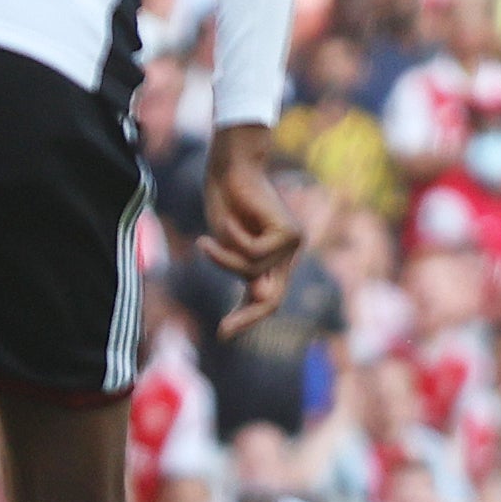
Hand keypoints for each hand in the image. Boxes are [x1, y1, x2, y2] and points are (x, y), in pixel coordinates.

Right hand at [201, 122, 303, 335]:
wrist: (232, 167)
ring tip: (208, 239)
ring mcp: (292, 243)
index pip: (266, 298)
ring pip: (252, 272)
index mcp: (274, 259)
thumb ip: (242, 267)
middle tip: (223, 330)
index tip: (222, 334)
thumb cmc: (227, 202)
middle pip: (272, 300)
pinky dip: (233, 241)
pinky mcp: (289, 233)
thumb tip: (261, 297)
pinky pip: (253, 254)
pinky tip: (228, 221)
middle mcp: (287, 254)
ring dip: (224, 259)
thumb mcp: (229, 244)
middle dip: (247, 317)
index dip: (246, 317)